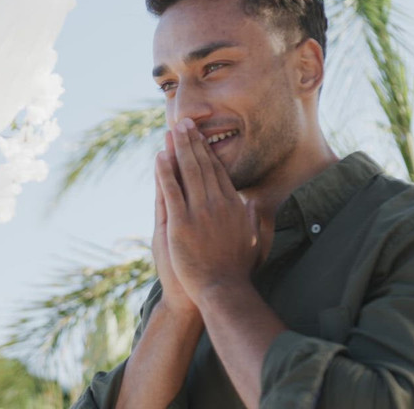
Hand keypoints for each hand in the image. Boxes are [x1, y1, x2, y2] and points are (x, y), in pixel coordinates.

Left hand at [155, 118, 261, 302]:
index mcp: (234, 206)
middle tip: (184, 123)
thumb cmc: (238, 271)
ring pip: (188, 172)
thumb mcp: (254, 241)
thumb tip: (254, 205)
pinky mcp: (181, 223)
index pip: (218, 172)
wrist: (224, 290)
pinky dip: (165, 172)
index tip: (201, 138)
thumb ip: (254, 220)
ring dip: (179, 148)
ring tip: (172, 130)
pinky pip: (171, 191)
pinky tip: (160, 157)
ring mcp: (199, 212)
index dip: (207, 152)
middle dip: (192, 142)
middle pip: (203, 165)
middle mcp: (218, 204)